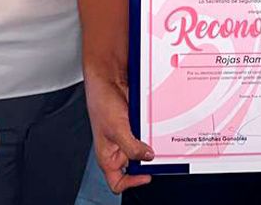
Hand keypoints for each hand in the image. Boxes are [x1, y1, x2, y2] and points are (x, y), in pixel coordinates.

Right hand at [85, 70, 153, 193]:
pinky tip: (159, 125)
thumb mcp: (116, 128)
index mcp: (107, 155)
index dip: (131, 182)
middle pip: (136, 165)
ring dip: (152, 143)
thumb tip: (148, 157)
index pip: (118, 181)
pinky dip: (155, 130)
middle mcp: (118, 148)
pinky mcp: (136, 124)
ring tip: (159, 138)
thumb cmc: (101, 101)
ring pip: (144, 148)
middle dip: (147, 161)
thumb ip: (132, 146)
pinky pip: (148, 133)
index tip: (146, 176)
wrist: (109, 78)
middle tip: (159, 155)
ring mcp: (128, 136)